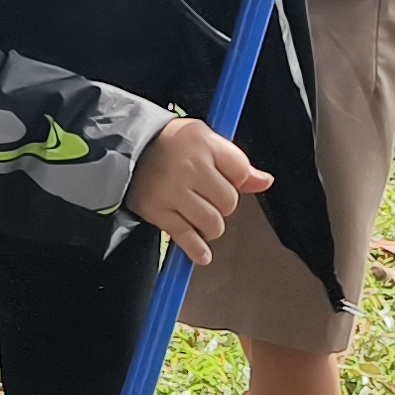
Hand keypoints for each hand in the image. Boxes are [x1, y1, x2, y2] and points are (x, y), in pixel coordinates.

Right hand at [130, 117, 269, 263]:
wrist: (130, 151)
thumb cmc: (172, 145)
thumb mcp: (206, 139)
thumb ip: (236, 162)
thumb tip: (264, 182)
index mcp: (203, 144)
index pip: (240, 172)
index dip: (237, 180)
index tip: (225, 180)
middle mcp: (188, 168)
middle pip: (229, 202)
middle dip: (223, 204)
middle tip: (207, 196)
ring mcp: (172, 192)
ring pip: (212, 223)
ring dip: (211, 226)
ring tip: (200, 215)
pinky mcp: (158, 212)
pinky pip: (185, 237)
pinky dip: (196, 250)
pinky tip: (202, 255)